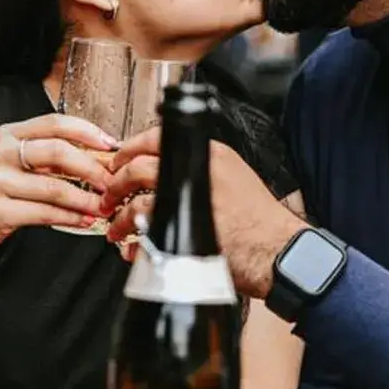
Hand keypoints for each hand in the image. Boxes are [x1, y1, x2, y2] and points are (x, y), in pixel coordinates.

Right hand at [0, 115, 118, 250]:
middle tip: (111, 181)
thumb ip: (46, 155)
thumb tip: (95, 157)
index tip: (111, 144)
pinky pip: (45, 213)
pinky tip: (84, 219)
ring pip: (55, 188)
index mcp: (9, 135)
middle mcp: (1, 154)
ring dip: (86, 199)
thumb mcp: (12, 159)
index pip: (54, 123)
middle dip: (92, 168)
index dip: (87, 132)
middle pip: (58, 152)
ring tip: (103, 205)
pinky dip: (71, 217)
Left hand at [101, 128, 305, 297]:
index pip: (157, 138)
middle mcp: (198, 169)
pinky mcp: (183, 224)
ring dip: (119, 216)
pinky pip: (145, 229)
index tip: (118, 160)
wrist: (280, 250)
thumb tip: (171, 182)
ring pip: (136, 199)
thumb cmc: (263, 224)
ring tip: (115, 229)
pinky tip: (133, 251)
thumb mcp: (237, 181)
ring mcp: (189, 196)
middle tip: (108, 195)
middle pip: (138, 165)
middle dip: (115, 182)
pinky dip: (133, 241)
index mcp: (211, 154)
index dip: (129, 149)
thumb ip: (205, 175)